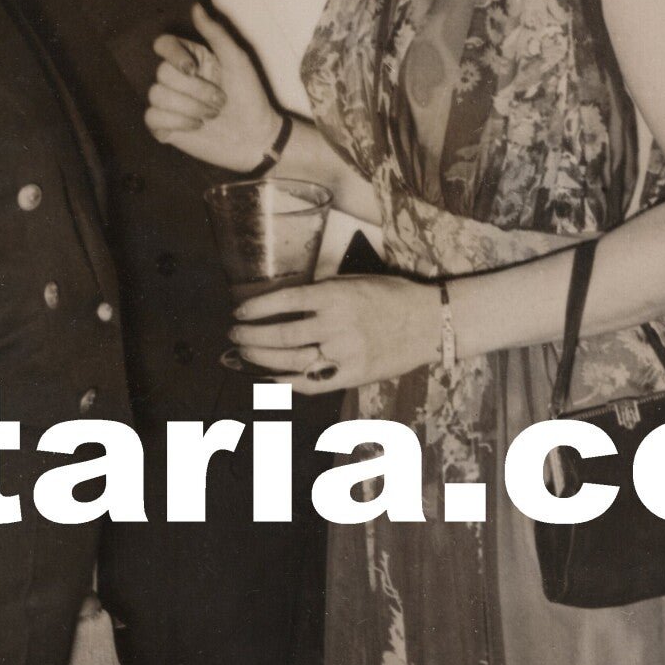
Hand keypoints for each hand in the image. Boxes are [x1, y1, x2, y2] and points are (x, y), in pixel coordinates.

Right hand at [145, 2, 280, 173]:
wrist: (255, 138)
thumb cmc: (250, 98)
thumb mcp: (237, 60)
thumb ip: (215, 34)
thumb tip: (196, 7)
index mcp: (192, 59)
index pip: (163, 45)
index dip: (173, 55)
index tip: (193, 69)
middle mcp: (178, 79)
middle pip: (162, 73)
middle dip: (194, 90)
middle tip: (219, 101)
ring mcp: (169, 103)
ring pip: (156, 95)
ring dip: (189, 108)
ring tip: (210, 116)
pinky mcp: (165, 127)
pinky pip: (152, 117)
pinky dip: (175, 123)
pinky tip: (196, 127)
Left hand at [230, 274, 442, 394]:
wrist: (430, 323)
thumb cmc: (391, 297)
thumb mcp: (355, 281)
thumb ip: (322, 291)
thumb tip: (284, 301)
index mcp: (336, 295)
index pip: (286, 300)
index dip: (257, 307)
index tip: (238, 311)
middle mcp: (337, 324)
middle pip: (282, 334)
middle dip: (251, 336)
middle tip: (234, 334)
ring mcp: (344, 353)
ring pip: (291, 360)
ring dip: (261, 358)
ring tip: (244, 353)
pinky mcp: (352, 375)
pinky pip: (312, 383)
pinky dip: (286, 383)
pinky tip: (268, 379)